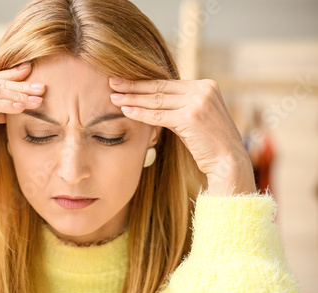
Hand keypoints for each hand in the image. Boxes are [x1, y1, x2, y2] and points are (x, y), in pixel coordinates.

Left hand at [109, 78, 255, 195]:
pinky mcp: (191, 117)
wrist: (229, 162)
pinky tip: (125, 111)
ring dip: (132, 99)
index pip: (167, 83)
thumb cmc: (211, 143)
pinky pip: (158, 115)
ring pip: (156, 100)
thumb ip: (181, 105)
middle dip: (133, 86)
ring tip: (113, 97)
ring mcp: (198, 102)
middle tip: (112, 83)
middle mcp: (203, 90)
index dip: (144, 82)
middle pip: (159, 87)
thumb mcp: (198, 117)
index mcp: (206, 85)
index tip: (126, 81)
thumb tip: (154, 99)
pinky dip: (140, 113)